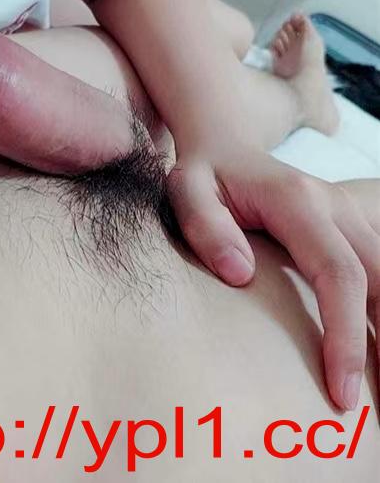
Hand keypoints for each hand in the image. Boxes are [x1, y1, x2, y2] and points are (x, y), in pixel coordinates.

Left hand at [167, 147, 379, 410]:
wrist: (224, 144)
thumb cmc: (203, 173)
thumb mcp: (187, 190)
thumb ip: (207, 227)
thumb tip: (240, 274)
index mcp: (297, 201)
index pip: (338, 274)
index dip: (345, 335)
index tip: (341, 391)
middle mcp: (333, 204)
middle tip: (375, 403)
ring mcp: (347, 211)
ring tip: (379, 381)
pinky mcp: (349, 221)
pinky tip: (375, 340)